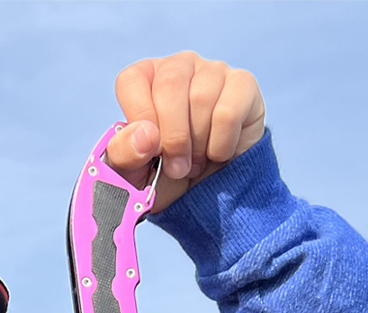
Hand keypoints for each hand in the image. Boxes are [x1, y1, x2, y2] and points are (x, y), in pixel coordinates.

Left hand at [105, 54, 266, 214]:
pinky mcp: (243, 85)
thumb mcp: (133, 173)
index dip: (139, 117)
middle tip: (176, 168)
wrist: (206, 192)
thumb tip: (145, 135)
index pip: (131, 80)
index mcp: (144, 78)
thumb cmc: (164, 175)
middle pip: (170, 85)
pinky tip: (218, 153)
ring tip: (196, 162)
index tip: (149, 149)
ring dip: (197, 144)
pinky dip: (220, 144)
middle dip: (172, 137)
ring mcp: (213, 70)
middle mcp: (179, 66)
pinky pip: (229, 111)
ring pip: (201, 99)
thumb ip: (124, 153)